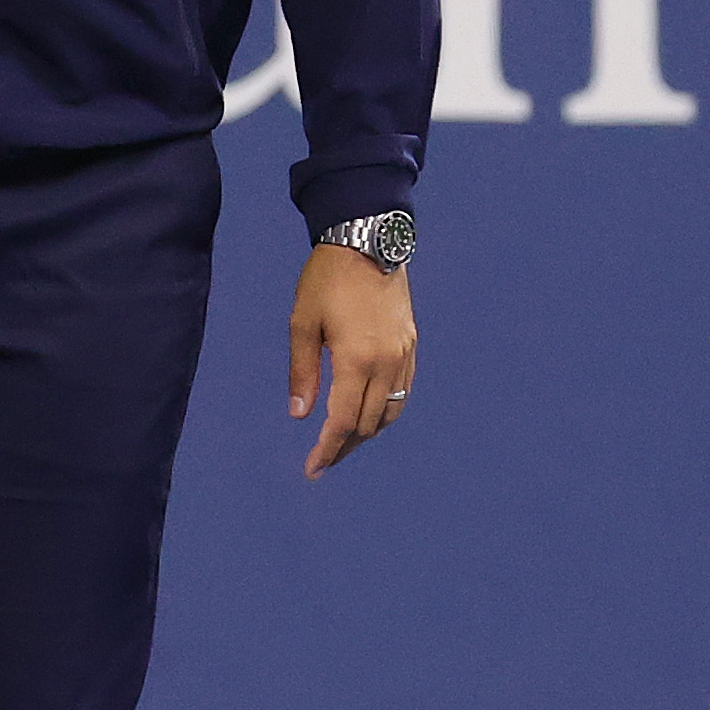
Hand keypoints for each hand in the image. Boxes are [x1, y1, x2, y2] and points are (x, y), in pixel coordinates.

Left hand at [285, 243, 414, 478]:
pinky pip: (403, 390)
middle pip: (367, 424)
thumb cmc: (327, 279)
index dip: (326, 450)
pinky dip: (385, 410)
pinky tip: (368, 413)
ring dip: (366, 432)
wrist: (367, 240)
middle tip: (322, 459)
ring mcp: (402, 353)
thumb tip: (300, 414)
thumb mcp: (302, 323)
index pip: (342, 422)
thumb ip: (302, 372)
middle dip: (344, 447)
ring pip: (390, 411)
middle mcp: (386, 362)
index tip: (312, 469)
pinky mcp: (410, 343)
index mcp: (356, 360)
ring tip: (343, 442)